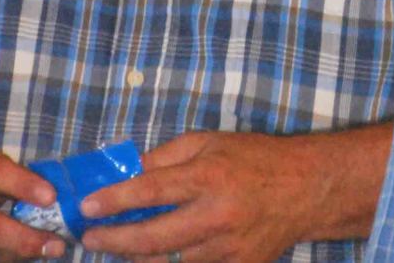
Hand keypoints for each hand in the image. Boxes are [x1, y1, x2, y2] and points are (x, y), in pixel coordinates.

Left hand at [77, 131, 319, 262]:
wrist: (306, 188)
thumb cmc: (254, 158)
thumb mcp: (209, 142)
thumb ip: (165, 158)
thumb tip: (124, 173)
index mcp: (209, 175)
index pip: (150, 190)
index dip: (113, 200)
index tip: (86, 206)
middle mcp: (217, 213)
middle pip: (153, 237)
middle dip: (114, 241)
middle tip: (90, 239)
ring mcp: (228, 246)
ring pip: (168, 261)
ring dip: (136, 256)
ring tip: (116, 247)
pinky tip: (151, 258)